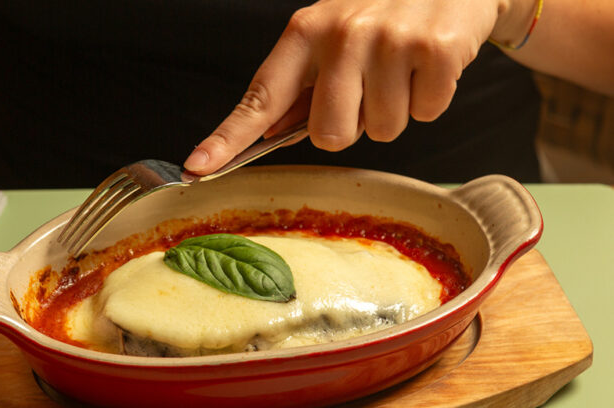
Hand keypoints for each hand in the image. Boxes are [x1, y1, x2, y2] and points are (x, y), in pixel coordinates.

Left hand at [183, 0, 510, 174]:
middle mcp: (341, 33)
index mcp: (304, 32)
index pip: (259, 98)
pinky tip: (429, 64)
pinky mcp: (434, 48)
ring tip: (403, 68)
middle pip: (330, 136)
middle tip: (371, 87)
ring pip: (382, 131)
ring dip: (397, 111)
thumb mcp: (331, 37)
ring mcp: (389, 39)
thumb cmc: (382, 14)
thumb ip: (300, 87)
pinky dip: (432, 99)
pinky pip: (425, 114)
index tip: (198, 167)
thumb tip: (266, 133)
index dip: (227, 139)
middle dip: (354, 125)